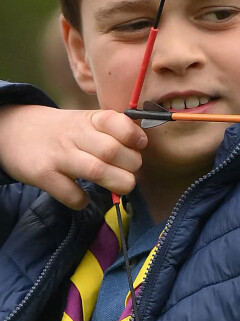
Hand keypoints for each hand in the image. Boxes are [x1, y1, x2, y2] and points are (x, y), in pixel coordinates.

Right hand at [0, 105, 146, 209]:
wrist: (14, 131)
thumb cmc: (64, 131)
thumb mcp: (87, 121)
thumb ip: (113, 132)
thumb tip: (143, 149)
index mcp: (90, 119)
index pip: (117, 121)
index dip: (135, 135)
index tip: (140, 145)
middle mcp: (75, 134)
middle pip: (113, 151)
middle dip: (132, 165)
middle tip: (130, 170)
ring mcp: (59, 155)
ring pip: (97, 171)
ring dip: (117, 182)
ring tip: (122, 186)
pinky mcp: (43, 175)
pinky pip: (71, 194)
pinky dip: (82, 201)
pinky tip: (82, 197)